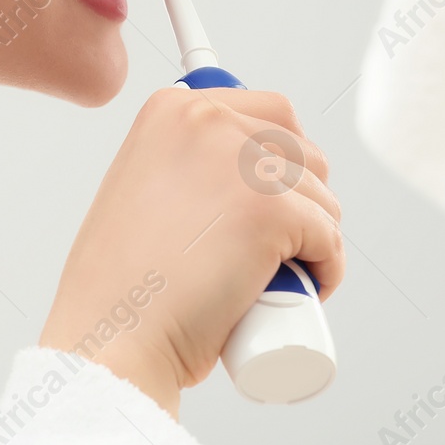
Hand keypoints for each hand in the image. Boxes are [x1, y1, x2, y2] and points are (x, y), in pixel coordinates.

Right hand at [38, 87, 343, 416]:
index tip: (272, 201)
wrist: (113, 335)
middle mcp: (208, 121)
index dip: (284, 162)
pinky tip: (307, 287)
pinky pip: (330, 238)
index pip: (273, 113)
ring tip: (283, 273)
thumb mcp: (140, 186)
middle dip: (305, 197)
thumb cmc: (121, 283)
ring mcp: (242, 164)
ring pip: (322, 197)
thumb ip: (180, 163)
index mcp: (174, 109)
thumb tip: (240, 173)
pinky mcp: (273, 211)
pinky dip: (328, 269)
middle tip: (279, 244)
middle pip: (304, 150)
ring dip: (317, 237)